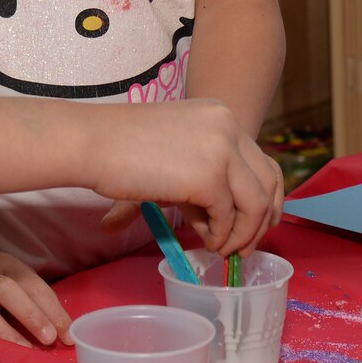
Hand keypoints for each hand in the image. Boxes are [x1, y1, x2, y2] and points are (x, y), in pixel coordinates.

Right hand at [0, 241, 72, 346]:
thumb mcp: (10, 275)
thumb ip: (34, 299)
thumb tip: (63, 334)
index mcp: (4, 266)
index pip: (31, 284)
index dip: (52, 309)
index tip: (67, 336)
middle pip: (5, 289)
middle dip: (29, 314)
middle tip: (48, 339)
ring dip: (3, 332)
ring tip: (22, 353)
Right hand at [92, 99, 283, 255]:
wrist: (92, 141)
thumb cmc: (119, 146)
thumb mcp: (172, 151)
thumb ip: (199, 177)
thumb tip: (211, 222)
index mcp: (220, 115)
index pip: (261, 161)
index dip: (261, 198)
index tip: (249, 224)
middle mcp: (228, 127)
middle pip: (268, 181)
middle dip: (261, 219)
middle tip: (244, 245)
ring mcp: (222, 150)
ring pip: (255, 203)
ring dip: (243, 233)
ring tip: (221, 248)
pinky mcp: (209, 176)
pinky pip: (228, 216)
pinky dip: (221, 236)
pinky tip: (206, 241)